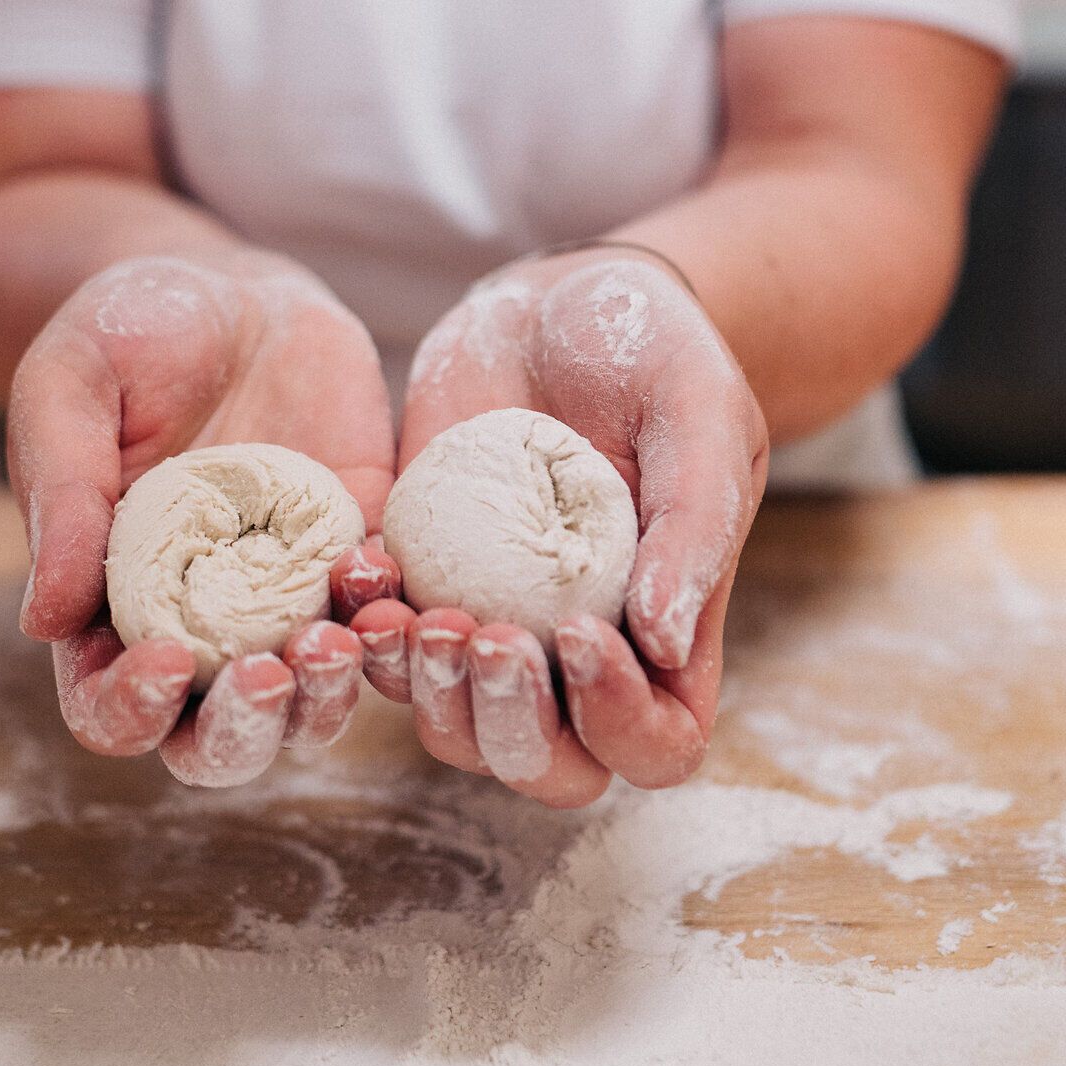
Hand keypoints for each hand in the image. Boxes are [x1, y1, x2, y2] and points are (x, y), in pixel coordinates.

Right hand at [10, 252, 401, 785]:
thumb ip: (62, 498)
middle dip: (246, 730)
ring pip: (311, 702)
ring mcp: (286, 599)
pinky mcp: (356, 554)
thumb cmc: (125, 333)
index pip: (109, 708)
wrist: (230, 289)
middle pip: (220, 739)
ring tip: (339, 638)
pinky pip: (382, 618)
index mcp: (110, 608)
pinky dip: (390, 619)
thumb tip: (41, 621)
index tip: (165, 663)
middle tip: (271, 673)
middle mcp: (200, 627)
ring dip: (328, 695)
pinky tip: (385, 579)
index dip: (132, 710)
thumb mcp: (70, 390)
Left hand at [353, 247, 766, 806]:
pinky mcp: (421, 584)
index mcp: (667, 638)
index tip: (581, 630)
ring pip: (452, 728)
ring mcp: (493, 626)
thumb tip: (660, 641)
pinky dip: (365, 626)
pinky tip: (363, 570)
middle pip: (545, 764)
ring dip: (425, 690)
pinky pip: (383, 647)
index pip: (656, 746)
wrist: (564, 301)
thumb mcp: (701, 417)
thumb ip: (695, 525)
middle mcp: (577, 656)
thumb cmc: (660, 357)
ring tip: (406, 613)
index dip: (619, 722)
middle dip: (506, 723)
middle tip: (480, 633)